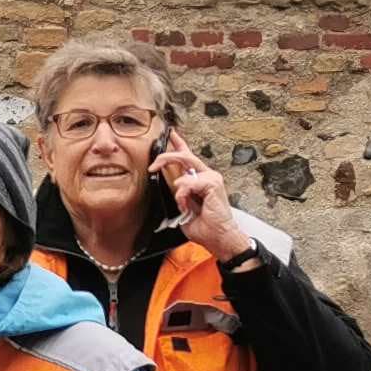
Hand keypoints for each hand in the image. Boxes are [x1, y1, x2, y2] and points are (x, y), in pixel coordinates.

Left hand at [156, 137, 255, 263]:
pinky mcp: (213, 184)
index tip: (170, 133)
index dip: (178, 144)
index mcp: (199, 179)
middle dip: (166, 156)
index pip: (188, 156)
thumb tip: (170, 183)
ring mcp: (211, 178)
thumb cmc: (204, 225)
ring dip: (178, 189)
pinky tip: (188, 205)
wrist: (218, 237)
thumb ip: (177, 193)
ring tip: (183, 204)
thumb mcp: (183, 207)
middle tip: (153, 166)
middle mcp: (207, 175)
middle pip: (184, 156)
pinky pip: (189, 182)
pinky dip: (184, 195)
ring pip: (186, 169)